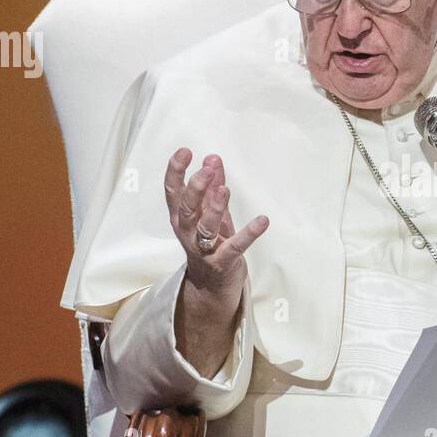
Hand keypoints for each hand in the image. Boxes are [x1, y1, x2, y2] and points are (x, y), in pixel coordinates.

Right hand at [164, 148, 268, 300]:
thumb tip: (213, 158)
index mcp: (181, 217)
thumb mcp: (210, 213)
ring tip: (225, 190)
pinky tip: (263, 220)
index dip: (175, 171)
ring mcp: (204, 249)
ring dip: (214, 208)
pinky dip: (249, 233)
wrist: (212, 286)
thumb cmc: (211, 243)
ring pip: (205, 228)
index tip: (184, 151)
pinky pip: (235, 247)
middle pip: (186, 208)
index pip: (173, 192)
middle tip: (207, 169)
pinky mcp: (223, 262)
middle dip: (195, 188)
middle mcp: (188, 233)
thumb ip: (212, 186)